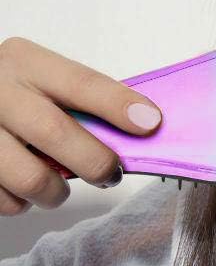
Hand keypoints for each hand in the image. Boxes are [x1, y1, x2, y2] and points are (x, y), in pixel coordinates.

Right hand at [0, 36, 162, 213]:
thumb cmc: (12, 92)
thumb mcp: (40, 77)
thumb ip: (80, 99)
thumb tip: (138, 126)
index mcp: (25, 63)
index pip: (81, 83)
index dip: (118, 105)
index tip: (150, 123)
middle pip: (55, 132)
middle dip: (96, 161)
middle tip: (111, 173)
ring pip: (31, 176)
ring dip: (58, 191)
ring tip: (60, 187)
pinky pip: (7, 199)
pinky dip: (24, 202)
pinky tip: (24, 188)